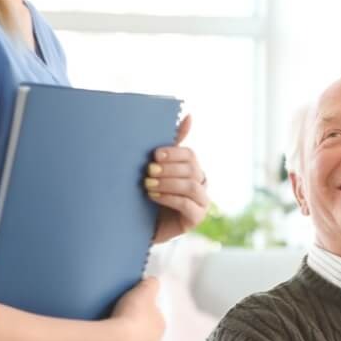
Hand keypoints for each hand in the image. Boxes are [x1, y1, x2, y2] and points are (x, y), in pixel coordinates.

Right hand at [108, 277, 163, 340]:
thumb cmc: (131, 315)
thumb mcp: (142, 291)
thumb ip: (150, 285)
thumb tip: (153, 282)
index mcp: (160, 326)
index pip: (153, 318)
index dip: (142, 314)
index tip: (130, 311)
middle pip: (145, 337)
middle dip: (136, 333)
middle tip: (119, 326)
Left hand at [148, 115, 209, 243]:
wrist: (138, 225)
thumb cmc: (149, 193)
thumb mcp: (158, 167)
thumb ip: (172, 145)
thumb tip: (189, 115)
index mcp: (192, 169)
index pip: (190, 155)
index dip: (174, 153)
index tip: (155, 154)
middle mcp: (200, 184)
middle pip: (192, 169)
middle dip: (169, 169)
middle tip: (148, 170)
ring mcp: (201, 203)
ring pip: (191, 186)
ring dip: (168, 183)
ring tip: (148, 184)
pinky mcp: (195, 218)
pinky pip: (188, 205)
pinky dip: (170, 198)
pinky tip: (154, 196)